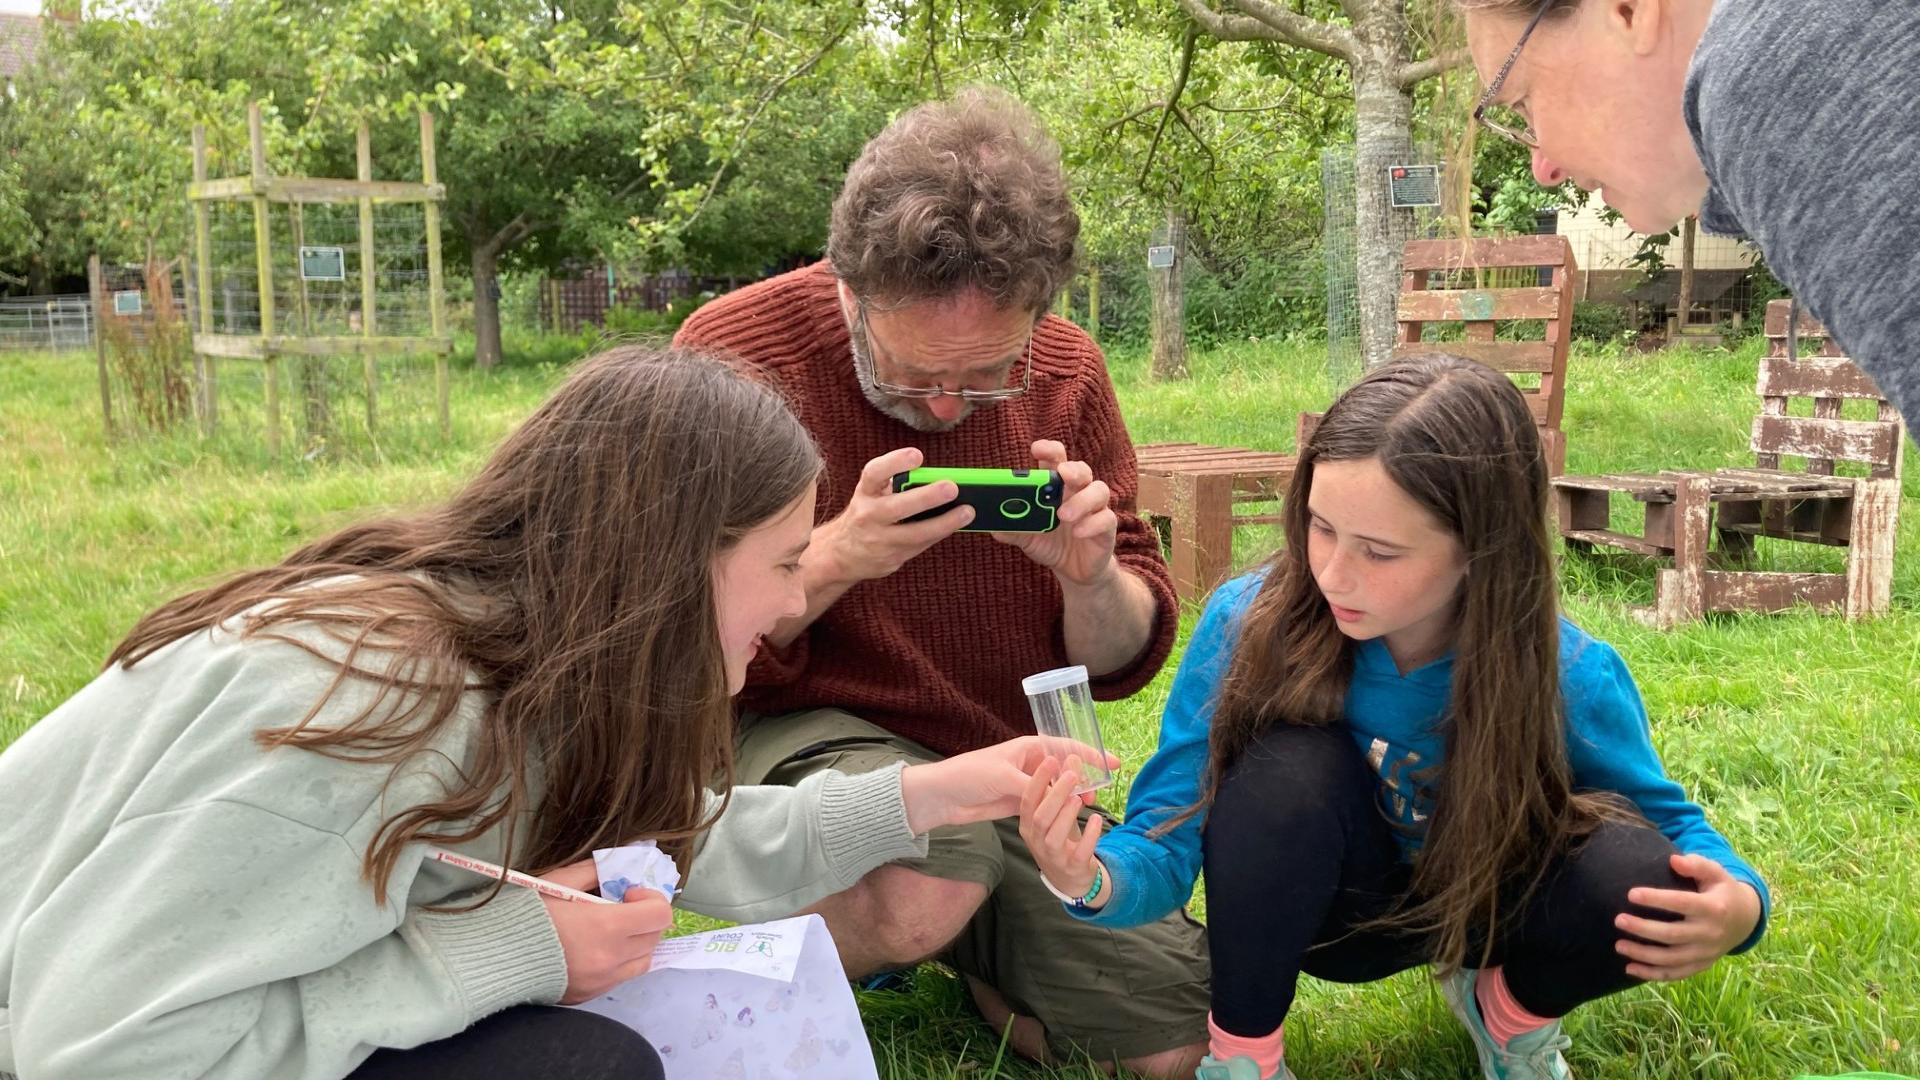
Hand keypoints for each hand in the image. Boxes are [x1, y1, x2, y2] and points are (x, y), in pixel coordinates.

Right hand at [537, 858, 674, 1003]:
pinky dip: (621, 960)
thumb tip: (620, 862)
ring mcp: (602, 981)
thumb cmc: (525, 914)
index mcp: (606, 927)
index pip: (659, 914)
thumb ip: (595, 870)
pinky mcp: (591, 995)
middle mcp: (611, 958)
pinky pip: (622, 977)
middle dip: (646, 918)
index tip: (627, 894)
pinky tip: (597, 948)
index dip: (651, 898)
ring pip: (644, 961)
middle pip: (655, 937)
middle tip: (622, 908)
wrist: (492, 957)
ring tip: (613, 930)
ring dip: (638, 941)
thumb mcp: (558, 881)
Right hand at [816, 447, 971, 582]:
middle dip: (926, 497)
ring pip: (914, 533)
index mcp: (865, 492)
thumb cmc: (868, 514)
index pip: (874, 473)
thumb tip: (936, 476)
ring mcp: (879, 540)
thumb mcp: (873, 493)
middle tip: (952, 487)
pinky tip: (956, 525)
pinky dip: (940, 534)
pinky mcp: (892, 558)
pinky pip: (921, 545)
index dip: (895, 462)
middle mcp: (868, 515)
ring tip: (967, 512)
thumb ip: (897, 483)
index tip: (917, 455)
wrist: (843, 554)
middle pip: (897, 507)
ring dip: (944, 522)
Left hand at [899, 735, 1118, 834]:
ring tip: (1087, 807)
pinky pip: (1046, 804)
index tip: (1112, 763)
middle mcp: (1030, 764)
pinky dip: (1059, 809)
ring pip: (1058, 789)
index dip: (1090, 755)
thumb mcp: (1005, 778)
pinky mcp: (1019, 802)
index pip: (1066, 747)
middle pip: (1066, 769)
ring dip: (1073, 796)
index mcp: (1029, 748)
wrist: (943, 796)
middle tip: (1099, 793)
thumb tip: (1060, 796)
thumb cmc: (971, 775)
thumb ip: (1034, 787)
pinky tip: (1070, 816)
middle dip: (1085, 778)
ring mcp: (1026, 784)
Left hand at [992, 440, 1117, 587]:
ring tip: (1064, 515)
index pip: (1055, 460)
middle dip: (1072, 468)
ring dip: (1082, 500)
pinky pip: (1106, 519)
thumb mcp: (1027, 538)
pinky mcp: (1106, 528)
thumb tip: (993, 525)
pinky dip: (1092, 524)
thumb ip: (1012, 530)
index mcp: (1056, 487)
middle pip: (1081, 469)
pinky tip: (1078, 533)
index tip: (1036, 449)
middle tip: (1062, 474)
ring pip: (1099, 490)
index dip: (1049, 451)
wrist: (1074, 571)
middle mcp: (1077, 492)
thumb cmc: (1050, 544)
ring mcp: (1094, 509)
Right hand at [1017, 755, 1104, 899]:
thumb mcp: (1055, 817)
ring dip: (1067, 815)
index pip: (1027, 801)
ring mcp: (1053, 856)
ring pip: (1054, 836)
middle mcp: (1037, 841)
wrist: (1070, 878)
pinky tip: (1097, 820)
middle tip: (1071, 775)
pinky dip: (1089, 835)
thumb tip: (1072, 758)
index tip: (1050, 760)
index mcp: (1028, 825)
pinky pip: (1080, 852)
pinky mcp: (1073, 867)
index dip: (1037, 781)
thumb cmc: (1060, 839)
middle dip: (1054, 794)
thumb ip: (1061, 791)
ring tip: (1079, 798)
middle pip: (1040, 817)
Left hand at [1613, 853, 1761, 981]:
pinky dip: (1652, 974)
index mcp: (1714, 908)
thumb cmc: (1722, 891)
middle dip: (1644, 929)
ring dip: (1643, 955)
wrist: (1745, 920)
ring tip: (1619, 945)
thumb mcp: (1716, 873)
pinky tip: (1630, 968)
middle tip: (1618, 920)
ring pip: (1672, 959)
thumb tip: (1674, 860)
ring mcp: (1706, 952)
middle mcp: (1710, 933)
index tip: (1631, 894)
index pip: (1682, 903)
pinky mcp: (1701, 965)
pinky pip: (1676, 973)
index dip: (1657, 899)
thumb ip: (1697, 865)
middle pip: (1673, 935)